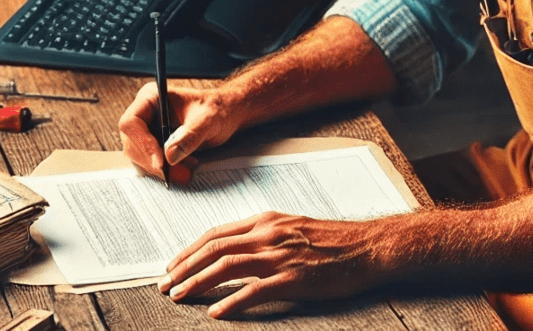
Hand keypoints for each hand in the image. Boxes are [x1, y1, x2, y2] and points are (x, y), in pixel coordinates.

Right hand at [118, 81, 243, 183]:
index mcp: (151, 97)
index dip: (142, 143)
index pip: (132, 122)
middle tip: (176, 174)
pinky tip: (182, 169)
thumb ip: (190, 137)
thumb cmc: (216, 109)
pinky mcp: (153, 144)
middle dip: (153, 162)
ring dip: (160, 169)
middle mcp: (145, 113)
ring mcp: (147, 130)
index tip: (161, 161)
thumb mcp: (207, 121)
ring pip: (139, 156)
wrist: (226, 114)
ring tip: (185, 171)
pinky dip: (164, 170)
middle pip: (132, 143)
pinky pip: (150, 162)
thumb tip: (169, 156)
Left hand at [158, 212, 379, 317]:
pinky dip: (231, 301)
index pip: (217, 233)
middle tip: (165, 285)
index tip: (173, 265)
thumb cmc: (333, 240)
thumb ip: (265, 235)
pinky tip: (216, 312)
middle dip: (184, 267)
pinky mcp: (293, 278)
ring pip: (226, 266)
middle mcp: (269, 234)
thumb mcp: (293, 227)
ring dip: (197, 282)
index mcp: (267, 221)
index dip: (190, 250)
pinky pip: (254, 290)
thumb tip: (236, 248)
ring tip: (179, 296)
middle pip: (214, 248)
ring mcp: (280, 256)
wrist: (367, 247)